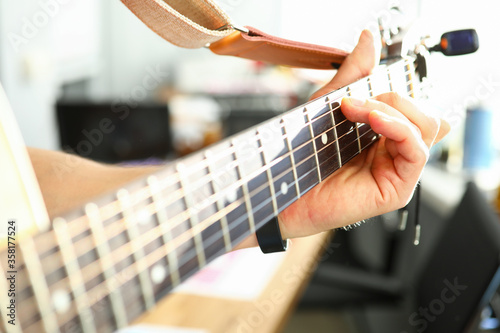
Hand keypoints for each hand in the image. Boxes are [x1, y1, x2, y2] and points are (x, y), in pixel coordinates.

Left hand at [278, 30, 449, 238]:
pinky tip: (374, 118)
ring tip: (355, 109)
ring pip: (424, 127)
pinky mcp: (397, 189)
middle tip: (354, 100)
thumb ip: (353, 73)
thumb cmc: (303, 154)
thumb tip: (368, 38)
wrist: (284, 189)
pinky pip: (416, 151)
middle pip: (423, 113)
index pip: (412, 105)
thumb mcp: (329, 104)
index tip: (363, 86)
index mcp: (384, 136)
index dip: (396, 90)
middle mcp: (395, 153)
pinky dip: (398, 127)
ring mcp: (398, 171)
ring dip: (390, 108)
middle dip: (392, 97)